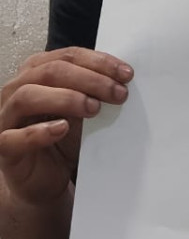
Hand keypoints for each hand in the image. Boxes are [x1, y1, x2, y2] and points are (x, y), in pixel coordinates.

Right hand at [0, 47, 133, 206]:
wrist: (43, 181)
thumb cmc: (61, 141)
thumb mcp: (82, 112)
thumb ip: (93, 93)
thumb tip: (122, 80)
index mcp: (35, 72)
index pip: (67, 56)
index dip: (98, 62)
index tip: (126, 74)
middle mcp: (16, 89)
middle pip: (50, 71)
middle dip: (89, 79)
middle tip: (117, 93)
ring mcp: (5, 117)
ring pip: (27, 96)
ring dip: (65, 98)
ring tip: (93, 108)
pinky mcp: (3, 147)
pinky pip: (14, 137)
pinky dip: (40, 131)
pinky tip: (62, 129)